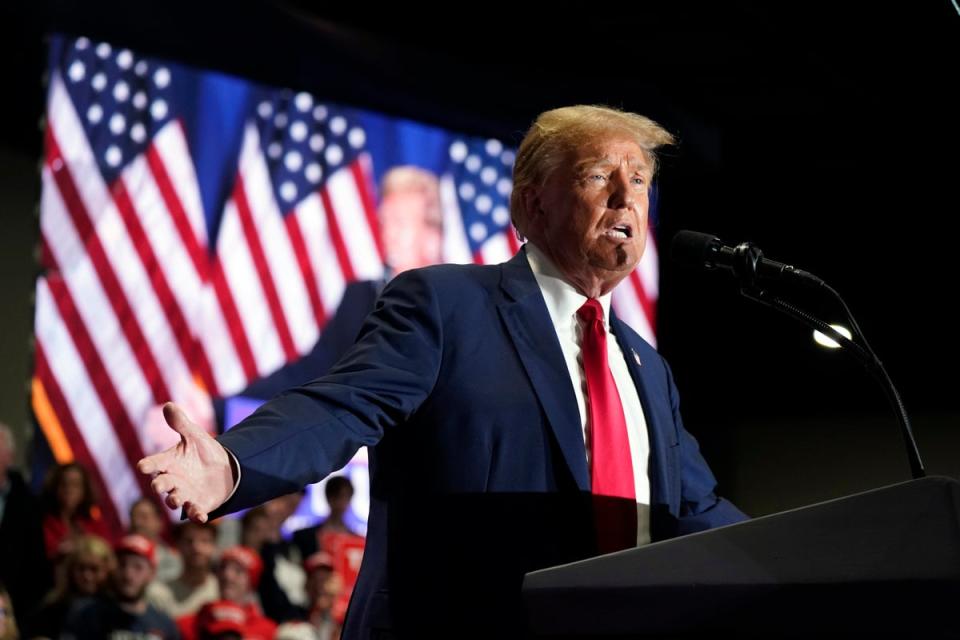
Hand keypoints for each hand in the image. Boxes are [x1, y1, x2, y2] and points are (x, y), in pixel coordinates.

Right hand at [137, 402, 233, 522]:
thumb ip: (181, 423)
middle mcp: (172, 480)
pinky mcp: (197, 505)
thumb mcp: (195, 435)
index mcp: (168, 462)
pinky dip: (196, 515)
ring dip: (173, 501)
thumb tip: (168, 404)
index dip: (148, 465)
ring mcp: (184, 494)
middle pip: (160, 484)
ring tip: (175, 500)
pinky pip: (193, 512)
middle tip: (158, 485)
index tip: (143, 466)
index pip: (153, 463)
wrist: (225, 469)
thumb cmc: (204, 452)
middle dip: (159, 485)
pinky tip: (201, 517)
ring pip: (173, 500)